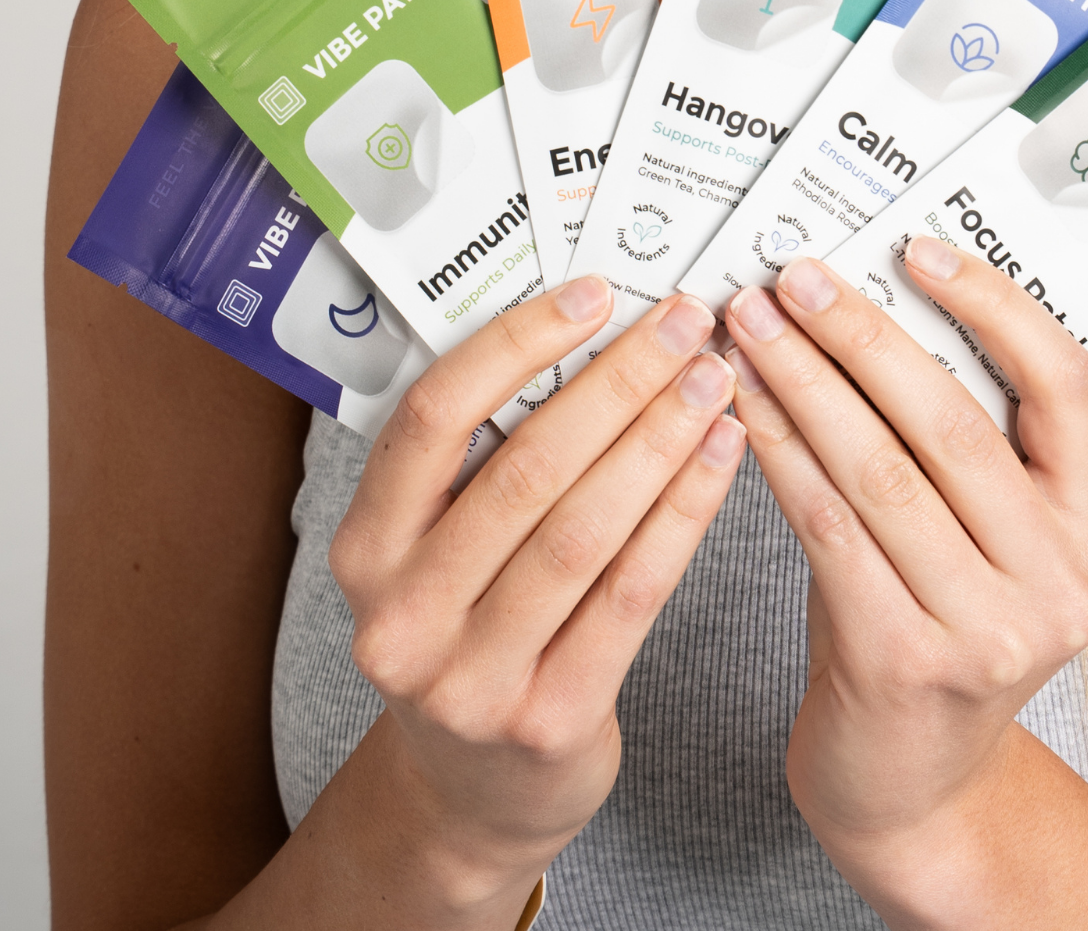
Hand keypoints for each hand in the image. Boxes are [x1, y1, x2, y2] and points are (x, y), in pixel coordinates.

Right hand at [326, 278, 742, 910]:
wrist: (472, 794)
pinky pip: (631, 592)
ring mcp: (469, 678)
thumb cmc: (469, 627)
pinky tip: (723, 456)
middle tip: (684, 322)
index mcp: (364, 547)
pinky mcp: (547, 720)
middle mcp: (401, 615)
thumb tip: (588, 325)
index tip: (594, 293)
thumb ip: (481, 456)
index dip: (516, 344)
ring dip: (661, 439)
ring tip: (714, 379)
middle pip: (525, 467)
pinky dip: (684, 512)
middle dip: (618, 381)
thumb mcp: (435, 548)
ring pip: (584, 528)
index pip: (432, 418)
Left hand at [723, 237, 1087, 886]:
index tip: (915, 248)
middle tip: (791, 277)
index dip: (993, 304)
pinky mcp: (907, 663)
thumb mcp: (978, 536)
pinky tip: (739, 411)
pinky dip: (778, 456)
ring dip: (801, 384)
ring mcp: (991, 630)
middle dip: (859, 334)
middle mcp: (1059, 579)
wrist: (910, 789)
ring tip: (747, 328)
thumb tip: (864, 303)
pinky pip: (829, 529)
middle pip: (953, 419)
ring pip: (880, 469)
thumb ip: (953, 441)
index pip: (1065, 382)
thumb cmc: (930, 626)